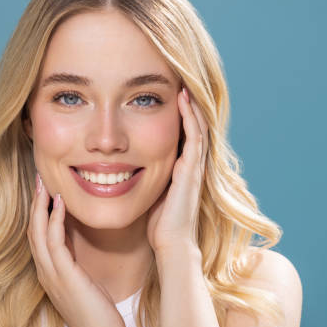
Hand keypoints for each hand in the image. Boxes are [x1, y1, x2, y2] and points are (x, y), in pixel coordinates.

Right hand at [27, 174, 126, 326]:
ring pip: (38, 232)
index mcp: (49, 272)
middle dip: (34, 203)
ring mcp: (51, 274)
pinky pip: (54, 241)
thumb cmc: (97, 311)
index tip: (44, 190)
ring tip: (44, 183)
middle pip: (32, 230)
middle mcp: (45, 271)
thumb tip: (81, 241)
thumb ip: (77, 262)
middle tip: (38, 178)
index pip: (38, 236)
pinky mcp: (63, 276)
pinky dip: (55, 219)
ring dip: (40, 205)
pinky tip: (59, 202)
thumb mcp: (84, 280)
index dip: (38, 212)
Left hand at [146, 87, 208, 254]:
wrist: (172, 244)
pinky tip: (183, 100)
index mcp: (183, 169)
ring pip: (198, 127)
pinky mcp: (191, 171)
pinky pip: (194, 137)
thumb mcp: (152, 193)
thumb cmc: (160, 224)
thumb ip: (147, 177)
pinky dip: (190, 117)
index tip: (172, 95)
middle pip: (195, 127)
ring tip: (184, 83)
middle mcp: (192, 165)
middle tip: (182, 82)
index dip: (182, 115)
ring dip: (192, 105)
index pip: (185, 135)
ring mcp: (194, 167)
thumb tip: (128, 166)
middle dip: (189, 106)